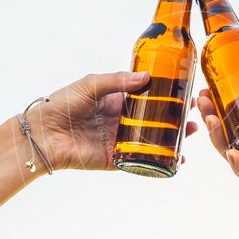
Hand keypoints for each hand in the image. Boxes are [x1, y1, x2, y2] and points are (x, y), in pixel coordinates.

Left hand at [37, 71, 197, 170]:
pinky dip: (160, 161)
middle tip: (195, 112)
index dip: (165, 93)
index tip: (185, 89)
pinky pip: (141, 161)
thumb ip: (118, 81)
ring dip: (173, 137)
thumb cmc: (62, 104)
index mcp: (115, 100)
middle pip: (154, 118)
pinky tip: (177, 158)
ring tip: (192, 131)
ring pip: (152, 139)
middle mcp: (120, 120)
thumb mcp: (91, 84)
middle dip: (175, 116)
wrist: (43, 134)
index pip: (146, 96)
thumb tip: (147, 76)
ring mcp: (120, 140)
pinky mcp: (116, 159)